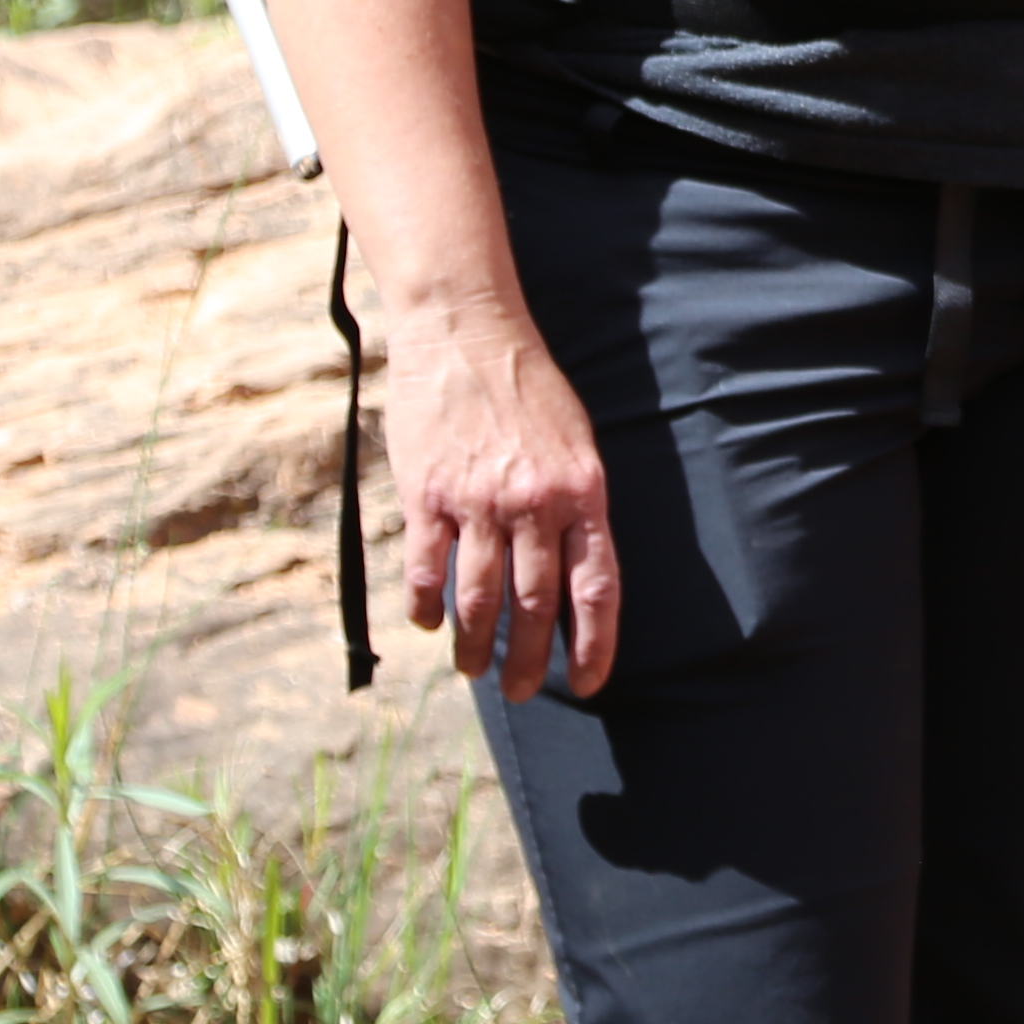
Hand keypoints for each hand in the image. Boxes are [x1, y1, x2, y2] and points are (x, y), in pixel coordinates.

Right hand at [387, 299, 619, 700]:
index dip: (595, 643)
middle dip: (530, 660)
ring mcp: (479, 501)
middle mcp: (536, 503)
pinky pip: (427, 569)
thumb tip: (575, 577)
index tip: (590, 682)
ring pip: (479, 599)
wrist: (467, 332)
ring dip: (475, 645)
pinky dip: (426, 606)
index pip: (597, 587)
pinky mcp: (427, 494)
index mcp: (584, 492)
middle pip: (536, 605)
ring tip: (474, 669)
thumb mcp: (577, 443)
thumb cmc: (529, 390)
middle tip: (524, 691)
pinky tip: (427, 623)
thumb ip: (577, 507)